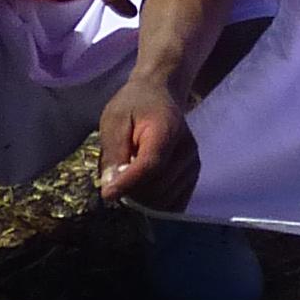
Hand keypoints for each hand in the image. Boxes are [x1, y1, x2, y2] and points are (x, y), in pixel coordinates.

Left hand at [96, 72, 199, 208]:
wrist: (160, 94)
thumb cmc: (134, 105)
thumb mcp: (115, 120)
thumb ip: (114, 152)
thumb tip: (110, 188)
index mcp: (166, 131)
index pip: (150, 165)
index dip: (128, 183)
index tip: (107, 195)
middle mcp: (186, 150)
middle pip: (157, 188)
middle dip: (131, 192)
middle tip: (115, 180)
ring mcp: (192, 164)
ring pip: (164, 200)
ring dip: (142, 200)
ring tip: (128, 180)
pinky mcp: (192, 175)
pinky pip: (174, 204)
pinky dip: (155, 205)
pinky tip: (142, 192)